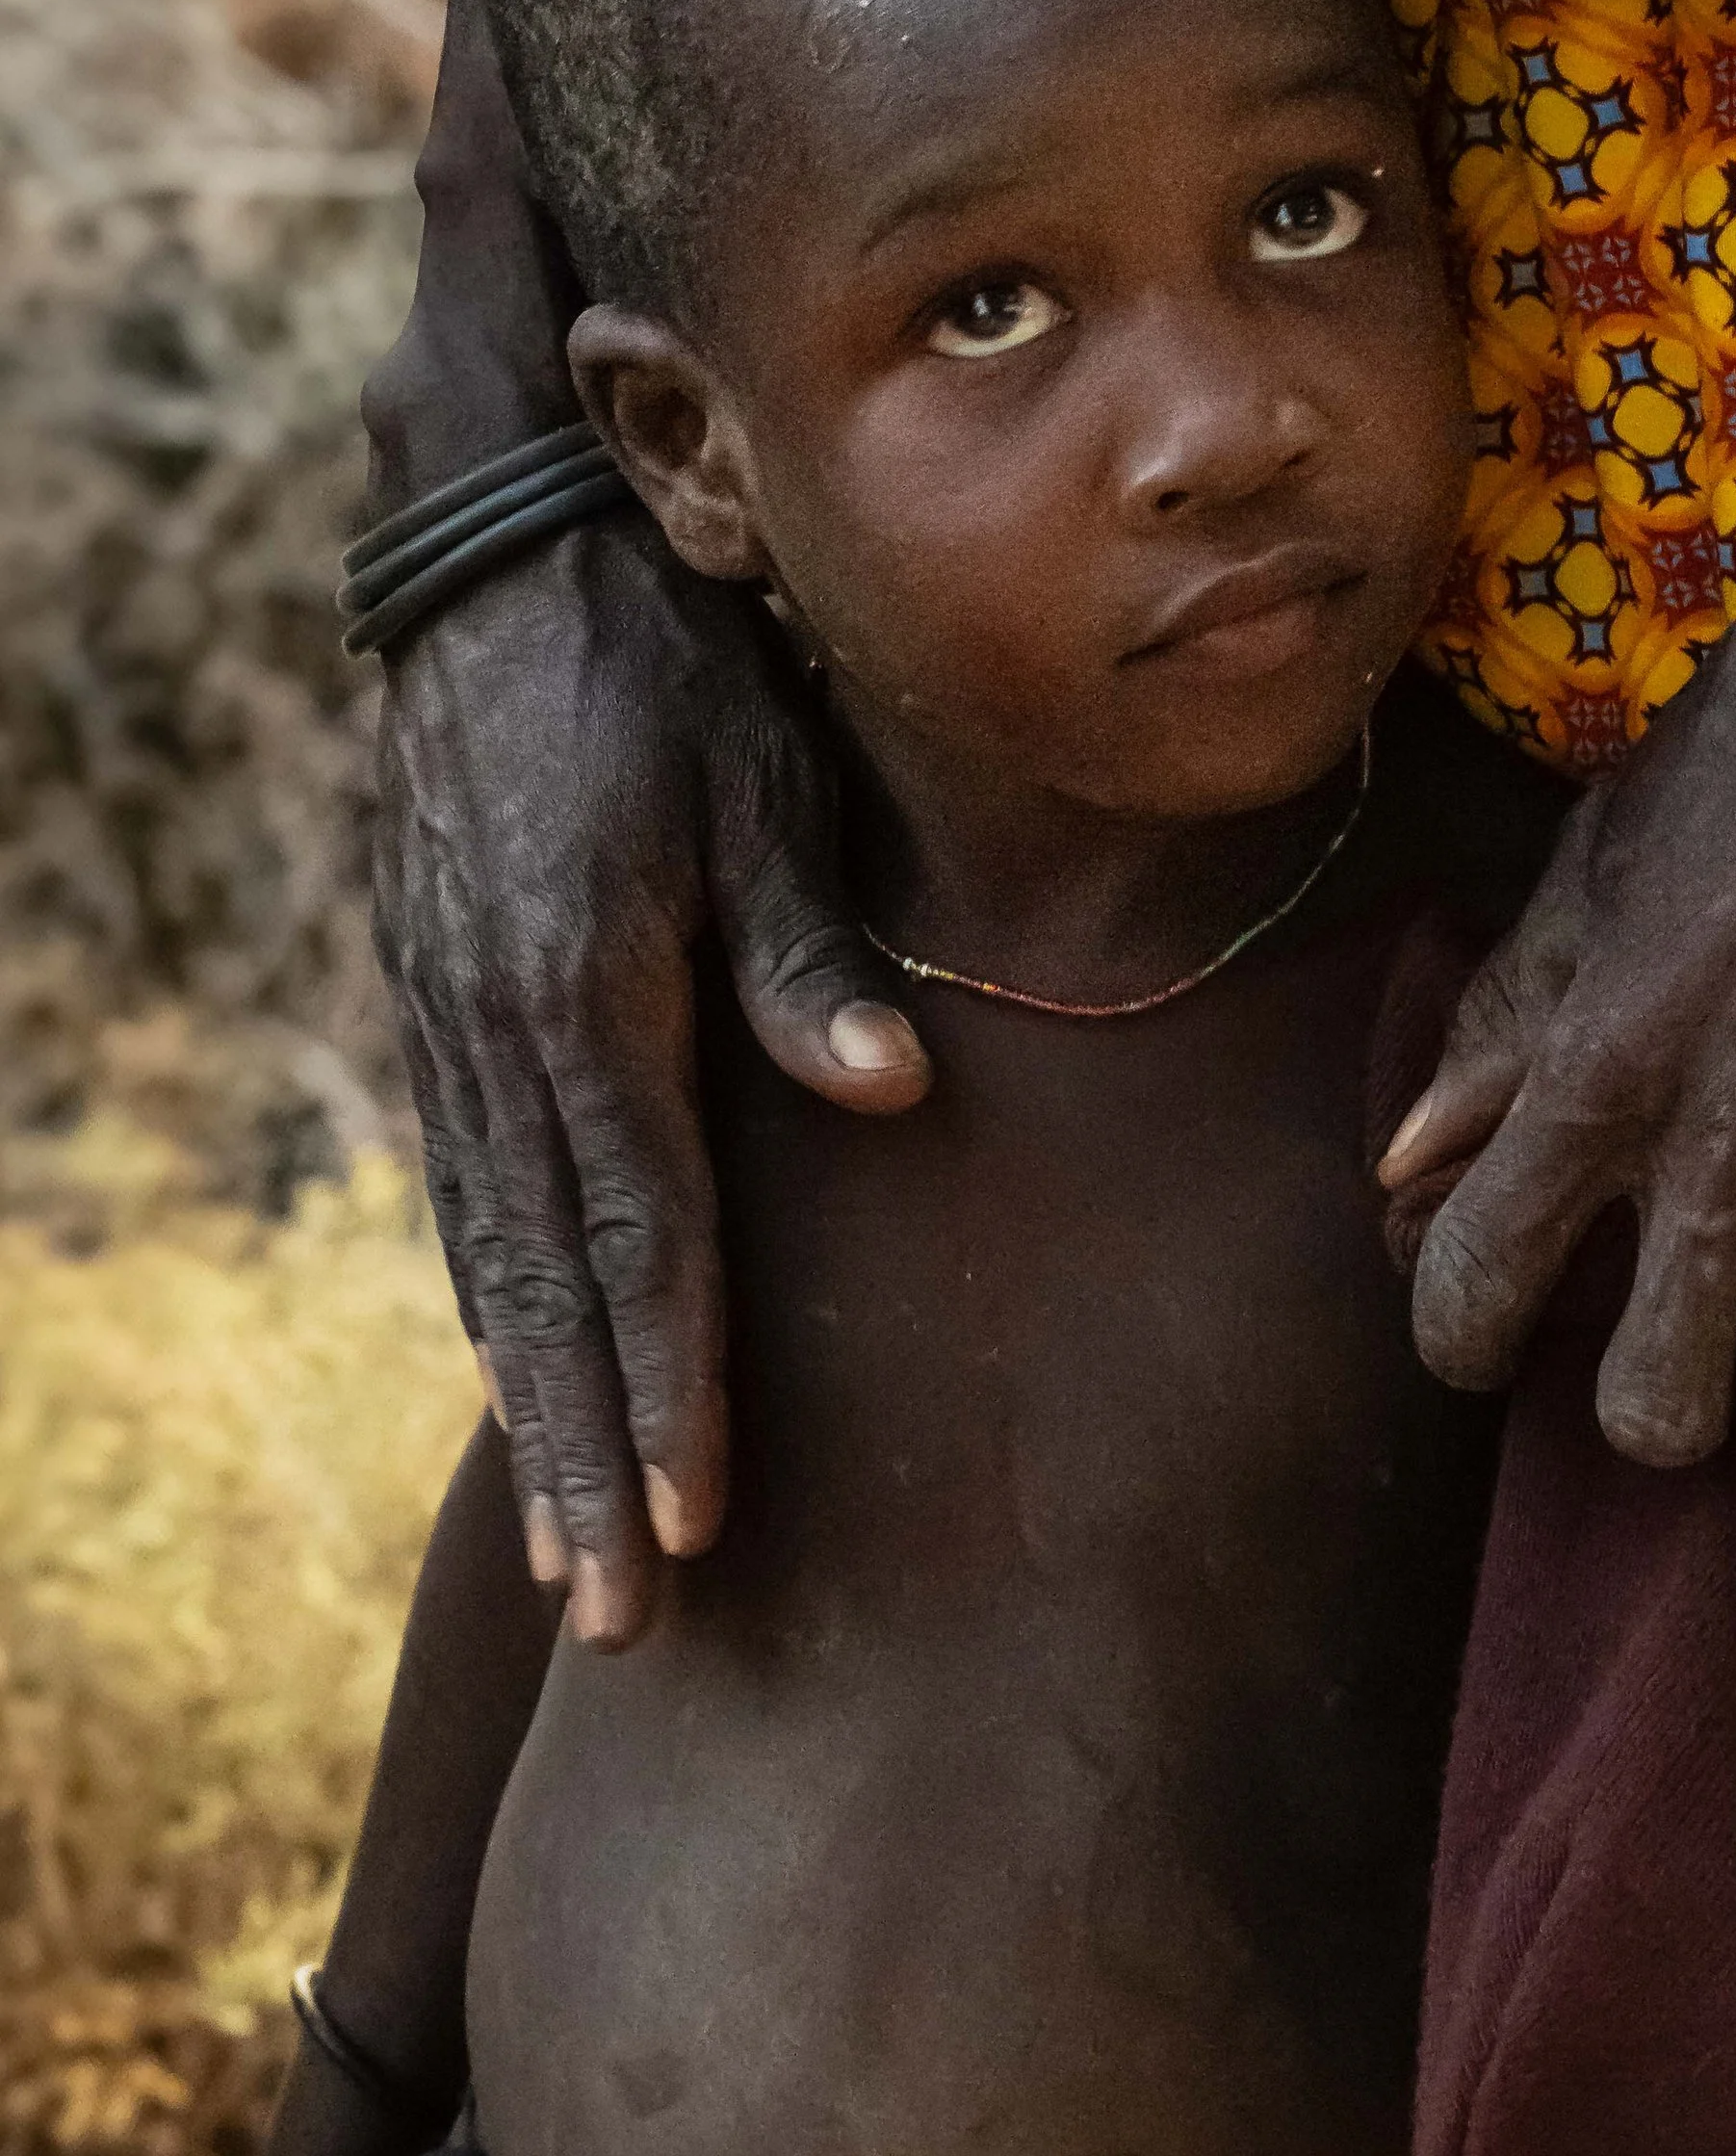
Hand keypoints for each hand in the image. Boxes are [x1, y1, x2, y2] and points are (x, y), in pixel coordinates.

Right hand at [374, 513, 928, 1646]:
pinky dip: (490, 1302)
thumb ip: (813, 949)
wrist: (491, 537)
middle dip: (589, 1458)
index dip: (671, 1384)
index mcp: (591, 978)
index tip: (696, 1527)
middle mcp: (494, 1020)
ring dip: (531, 1409)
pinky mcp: (427, 989)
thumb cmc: (668, 650)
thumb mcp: (760, 774)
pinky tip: (522, 1377)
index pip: (642, 1228)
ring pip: (486, 1252)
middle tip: (616, 1617)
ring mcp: (442, 1010)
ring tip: (565, 1553)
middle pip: (545, 1284)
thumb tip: (889, 1095)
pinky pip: (462, 1183)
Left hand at [1384, 518, 1735, 1460]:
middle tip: (1666, 1334)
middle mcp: (1725, 1142)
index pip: (1481, 1283)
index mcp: (1601, 1065)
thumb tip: (1407, 1159)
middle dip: (1648, 1399)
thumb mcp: (1590, 863)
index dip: (1459, 1337)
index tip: (1481, 1332)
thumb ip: (1502, 1022)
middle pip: (1661, 1407)